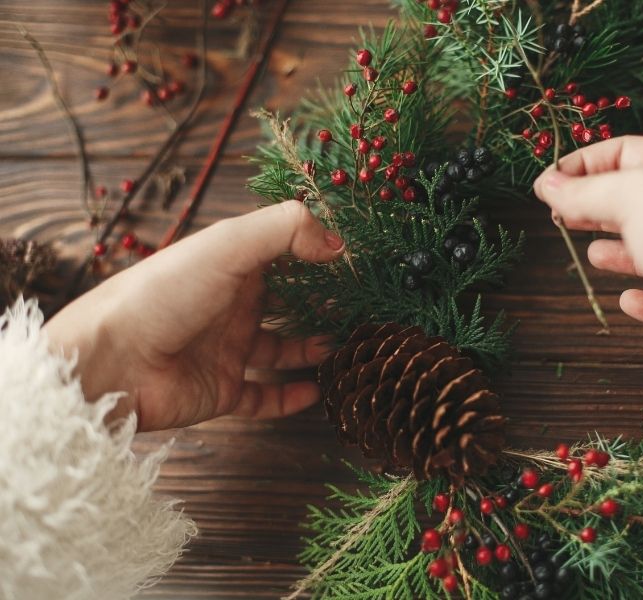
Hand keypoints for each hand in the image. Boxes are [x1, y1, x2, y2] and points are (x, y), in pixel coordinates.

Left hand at [45, 202, 345, 430]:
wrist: (110, 362)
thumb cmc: (162, 294)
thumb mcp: (227, 244)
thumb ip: (286, 230)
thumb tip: (338, 242)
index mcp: (232, 268)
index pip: (282, 255)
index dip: (315, 255)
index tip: (353, 261)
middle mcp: (232, 307)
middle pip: (286, 304)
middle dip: (321, 305)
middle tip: (359, 309)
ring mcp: (227, 350)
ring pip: (281, 351)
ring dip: (312, 349)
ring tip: (346, 346)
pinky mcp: (223, 391)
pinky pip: (265, 396)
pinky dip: (291, 398)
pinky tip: (316, 391)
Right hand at [534, 136, 642, 393]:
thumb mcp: (632, 195)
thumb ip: (585, 191)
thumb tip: (549, 185)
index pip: (627, 152)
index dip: (584, 163)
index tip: (548, 181)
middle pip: (635, 199)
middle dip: (593, 203)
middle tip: (557, 212)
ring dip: (617, 249)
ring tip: (591, 250)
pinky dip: (641, 299)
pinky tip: (627, 298)